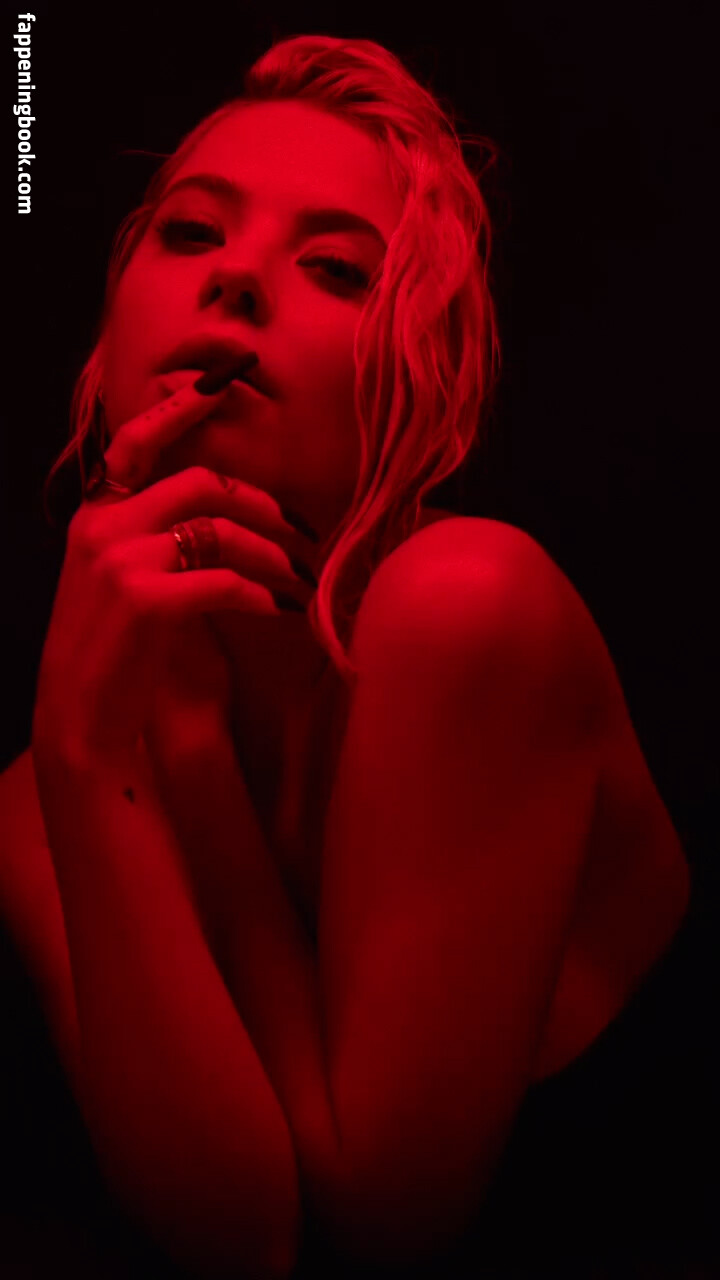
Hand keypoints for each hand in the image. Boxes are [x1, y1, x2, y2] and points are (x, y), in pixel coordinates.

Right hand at [32, 372, 318, 770]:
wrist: (79, 715)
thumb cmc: (114, 652)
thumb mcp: (122, 580)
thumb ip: (155, 539)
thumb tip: (224, 518)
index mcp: (95, 515)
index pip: (138, 442)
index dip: (183, 407)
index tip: (224, 381)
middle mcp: (102, 526)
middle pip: (202, 483)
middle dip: (260, 504)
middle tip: (298, 531)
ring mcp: (119, 560)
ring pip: (220, 530)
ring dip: (271, 555)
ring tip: (297, 580)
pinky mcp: (143, 599)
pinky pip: (224, 582)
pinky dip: (259, 596)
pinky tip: (277, 612)